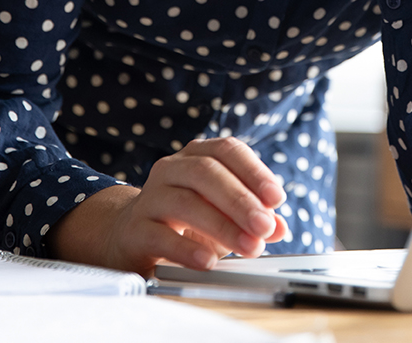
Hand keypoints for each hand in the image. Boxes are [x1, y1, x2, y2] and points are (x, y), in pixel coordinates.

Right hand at [48, 137, 288, 275]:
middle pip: (207, 173)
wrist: (132, 236)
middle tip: (265, 226)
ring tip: (248, 246)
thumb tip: (279, 227)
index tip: (277, 197)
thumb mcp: (223, 216)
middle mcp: (171, 169)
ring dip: (222, 225)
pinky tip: (209, 261)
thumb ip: (252, 218)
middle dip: (241, 200)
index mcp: (196, 156)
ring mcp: (150, 197)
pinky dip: (188, 249)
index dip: (254, 171)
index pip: (227, 150)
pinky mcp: (135, 229)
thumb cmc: (186, 221)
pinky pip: (160, 235)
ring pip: (185, 202)